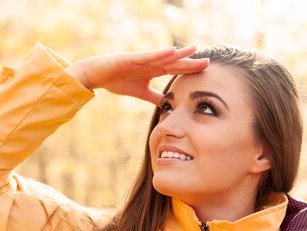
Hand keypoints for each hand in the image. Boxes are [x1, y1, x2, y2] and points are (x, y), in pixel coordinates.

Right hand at [66, 45, 208, 105]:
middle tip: (208, 62)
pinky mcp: (133, 58)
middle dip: (190, 62)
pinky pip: (149, 56)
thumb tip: (166, 105)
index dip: (190, 70)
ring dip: (179, 54)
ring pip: (164, 56)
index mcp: (154, 70)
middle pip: (174, 63)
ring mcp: (143, 59)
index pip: (176, 70)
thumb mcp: (140, 92)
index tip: (205, 71)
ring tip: (194, 50)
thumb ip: (154, 97)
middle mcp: (151, 63)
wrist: (98, 75)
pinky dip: (160, 54)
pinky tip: (171, 51)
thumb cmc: (117, 80)